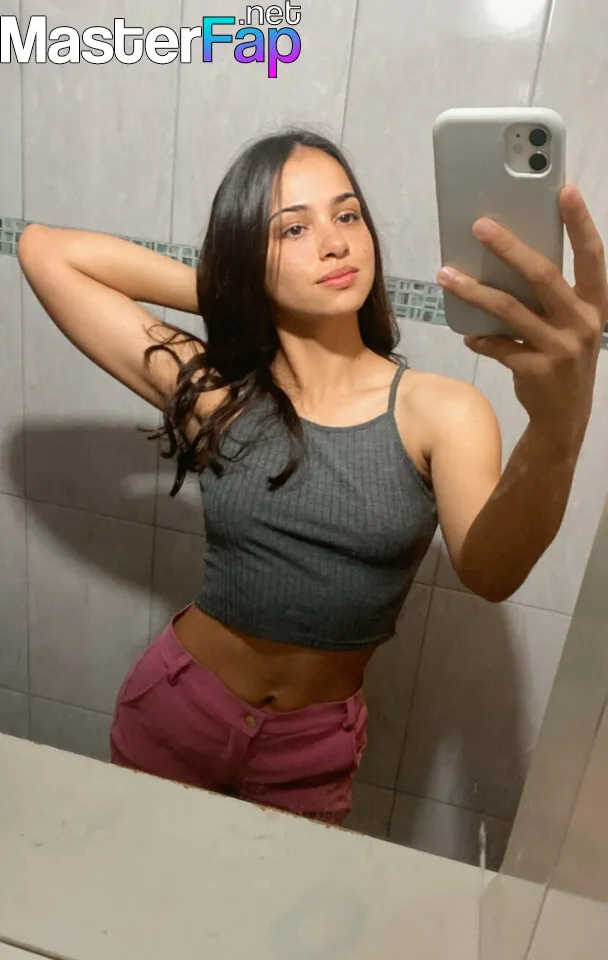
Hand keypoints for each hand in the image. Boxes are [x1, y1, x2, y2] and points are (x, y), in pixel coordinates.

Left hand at [436, 185, 606, 444]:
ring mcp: (561, 348)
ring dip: (474, 291)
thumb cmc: (564, 356)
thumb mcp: (571, 324)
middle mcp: (583, 323)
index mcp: (595, 304)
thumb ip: (552, 296)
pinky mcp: (536, 370)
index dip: (581, 223)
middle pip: (543, 276)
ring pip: (509, 310)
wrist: (565, 416)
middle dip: (509, 247)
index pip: (592, 256)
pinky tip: (467, 332)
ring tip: (446, 274)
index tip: (565, 190)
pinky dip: (479, 337)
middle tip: (479, 226)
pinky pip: (498, 346)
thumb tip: (507, 256)